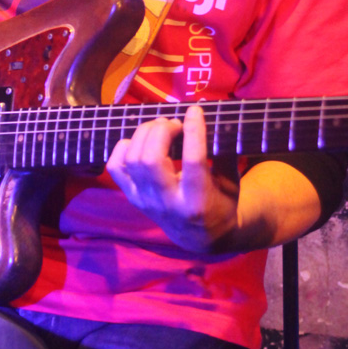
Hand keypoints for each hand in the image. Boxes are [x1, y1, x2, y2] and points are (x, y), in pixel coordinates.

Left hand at [106, 105, 239, 252]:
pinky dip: (123, 148)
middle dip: (161, 132)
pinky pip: (115, 168)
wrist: (199, 238)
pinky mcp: (132, 197)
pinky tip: (139, 141)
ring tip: (160, 127)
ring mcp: (145, 201)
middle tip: (173, 123)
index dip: (193, 132)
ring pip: (133, 160)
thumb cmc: (220, 204)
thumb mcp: (232, 183)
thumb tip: (217, 120)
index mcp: (197, 201)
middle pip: (151, 160)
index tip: (194, 111)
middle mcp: (167, 202)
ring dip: (144, 134)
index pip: (192, 161)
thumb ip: (225, 154)